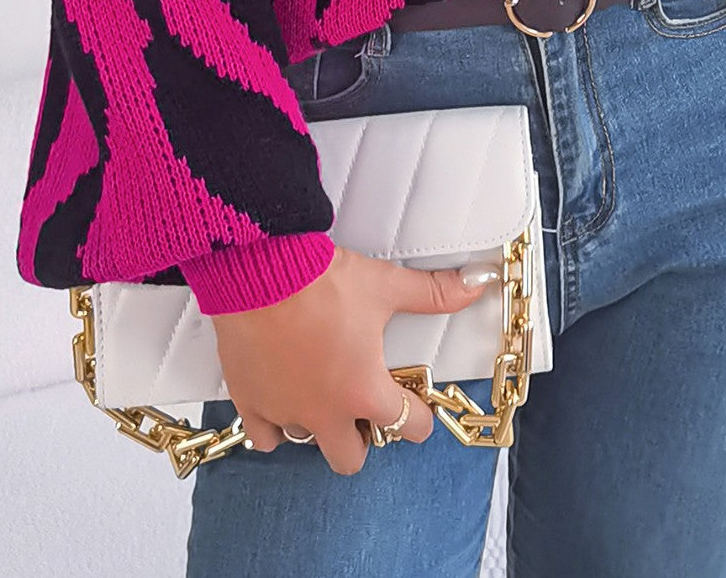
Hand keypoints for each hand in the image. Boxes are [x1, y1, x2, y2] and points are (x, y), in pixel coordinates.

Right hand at [209, 244, 498, 474]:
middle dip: (364, 437)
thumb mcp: (385, 286)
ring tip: (325, 394)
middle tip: (365, 407)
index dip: (419, 419)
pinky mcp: (251, 402)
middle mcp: (325, 412)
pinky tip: (284, 402)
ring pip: (308, 443)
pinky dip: (275, 427)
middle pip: (351, 457)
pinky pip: (264, 438)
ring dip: (320, 425)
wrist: (261, 269)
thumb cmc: (321, 280)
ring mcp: (285, 411)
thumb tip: (474, 285)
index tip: (418, 411)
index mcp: (364, 390)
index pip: (406, 426)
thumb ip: (433, 293)